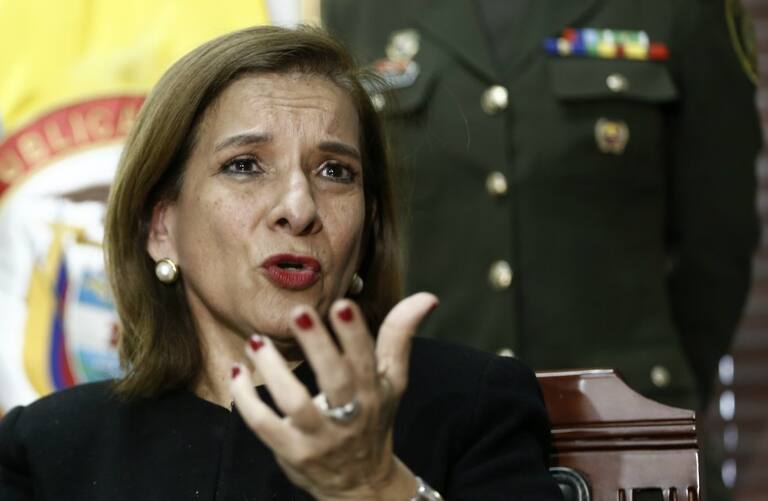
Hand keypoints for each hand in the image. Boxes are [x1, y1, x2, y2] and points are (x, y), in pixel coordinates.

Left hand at [230, 292, 437, 500]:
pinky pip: (264, 426)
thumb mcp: (392, 380)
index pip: (367, 361)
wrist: (361, 482)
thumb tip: (427, 297)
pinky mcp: (292, 452)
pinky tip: (238, 372)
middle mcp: (350, 415)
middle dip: (319, 347)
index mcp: (374, 393)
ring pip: (295, 403)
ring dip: (273, 371)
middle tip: (299, 313)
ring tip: (257, 341)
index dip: (356, 335)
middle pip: (335, 380)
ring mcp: (319, 437)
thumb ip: (400, 336)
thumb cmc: (374, 417)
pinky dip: (246, 400)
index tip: (342, 305)